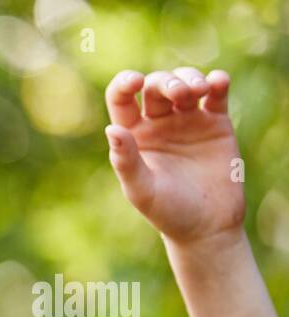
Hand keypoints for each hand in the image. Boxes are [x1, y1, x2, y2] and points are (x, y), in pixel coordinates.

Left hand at [104, 68, 244, 245]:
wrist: (207, 226)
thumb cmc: (167, 212)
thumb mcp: (142, 190)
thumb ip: (126, 161)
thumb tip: (111, 130)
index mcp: (133, 136)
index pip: (122, 98)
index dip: (125, 83)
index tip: (135, 81)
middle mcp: (158, 124)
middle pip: (156, 86)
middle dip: (166, 82)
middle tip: (180, 94)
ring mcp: (187, 120)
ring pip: (186, 82)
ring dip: (191, 78)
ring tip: (199, 91)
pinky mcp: (216, 122)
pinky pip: (216, 93)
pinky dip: (217, 81)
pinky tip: (217, 83)